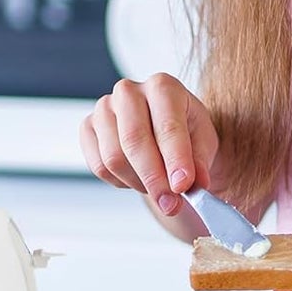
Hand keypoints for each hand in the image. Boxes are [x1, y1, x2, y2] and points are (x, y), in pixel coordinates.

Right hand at [79, 74, 224, 217]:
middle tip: (170, 204)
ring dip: (138, 182)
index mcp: (163, 86)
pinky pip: (98, 166)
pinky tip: (137, 177)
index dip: (175, 159)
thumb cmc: (186, 133)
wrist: (164, 132)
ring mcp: (103, 108)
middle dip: (154, 178)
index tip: (182, 186)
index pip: (167, 125)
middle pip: (134, 140)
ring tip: (157, 186)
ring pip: (114, 158)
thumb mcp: (204, 143)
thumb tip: (192, 184)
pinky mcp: (87, 127)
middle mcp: (129, 91)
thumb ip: (199, 162)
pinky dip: (120, 181)